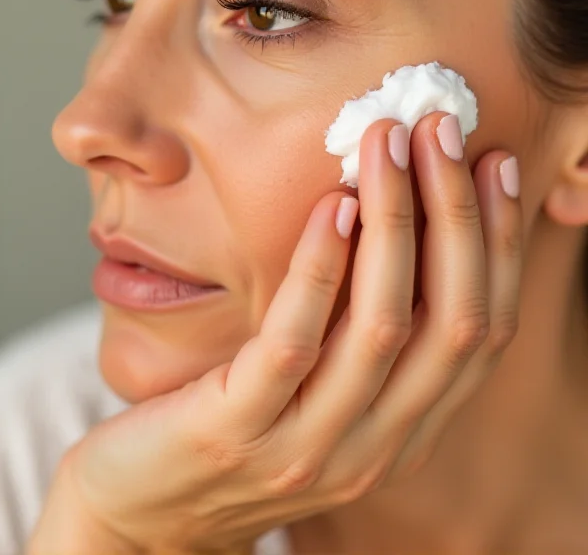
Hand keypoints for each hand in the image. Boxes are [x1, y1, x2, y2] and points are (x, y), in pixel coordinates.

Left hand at [29, 112, 522, 554]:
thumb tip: (400, 221)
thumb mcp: (322, 387)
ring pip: (383, 328)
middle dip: (456, 215)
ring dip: (395, 224)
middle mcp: (375, 447)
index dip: (498, 245)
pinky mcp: (236, 434)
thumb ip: (364, 331)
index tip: (493, 165)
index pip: (481, 334)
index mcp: (406, 431)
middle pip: (449, 323)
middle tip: (441, 130)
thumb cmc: (236, 425)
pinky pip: (294, 343)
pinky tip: (331, 207)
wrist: (143, 512)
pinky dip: (321, 269)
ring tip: (387, 145)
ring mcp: (308, 448)